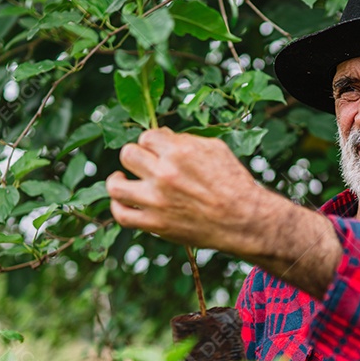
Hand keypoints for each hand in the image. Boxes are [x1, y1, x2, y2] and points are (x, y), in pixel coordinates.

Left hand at [106, 127, 266, 254]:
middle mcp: (164, 174)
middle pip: (128, 155)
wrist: (243, 220)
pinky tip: (122, 201)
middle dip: (137, 157)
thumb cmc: (233, 182)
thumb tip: (163, 136)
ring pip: (115, 186)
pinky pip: (122, 215)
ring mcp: (156, 201)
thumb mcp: (215, 149)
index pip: (147, 137)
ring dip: (116, 180)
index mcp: (178, 151)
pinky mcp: (155, 224)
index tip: (159, 152)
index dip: (152, 143)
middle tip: (146, 165)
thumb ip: (186, 140)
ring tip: (121, 179)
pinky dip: (117, 207)